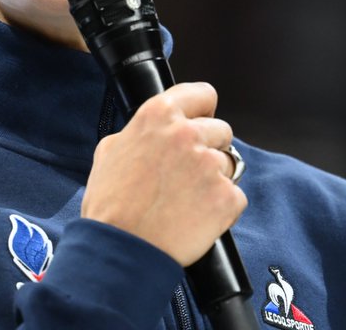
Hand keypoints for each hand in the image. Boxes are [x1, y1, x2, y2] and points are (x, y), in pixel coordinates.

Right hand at [80, 82, 247, 265]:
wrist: (121, 251)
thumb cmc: (111, 206)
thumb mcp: (110, 151)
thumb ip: (139, 131)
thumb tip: (154, 130)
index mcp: (159, 115)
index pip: (203, 94)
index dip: (202, 111)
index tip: (201, 121)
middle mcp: (188, 133)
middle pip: (221, 130)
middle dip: (208, 149)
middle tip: (185, 175)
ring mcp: (209, 164)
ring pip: (229, 163)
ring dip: (215, 179)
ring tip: (185, 200)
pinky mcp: (226, 196)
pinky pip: (235, 197)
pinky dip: (221, 209)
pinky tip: (196, 217)